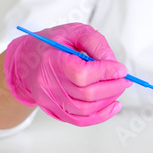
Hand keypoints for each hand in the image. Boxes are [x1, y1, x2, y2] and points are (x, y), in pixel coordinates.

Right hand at [4, 23, 131, 125]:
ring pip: (85, 110)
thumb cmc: (52, 44)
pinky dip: (100, 115)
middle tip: (125, 80)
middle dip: (112, 87)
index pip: (82, 74)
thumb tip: (114, 65)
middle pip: (86, 94)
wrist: (27, 60)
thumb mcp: (74, 32)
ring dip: (108, 100)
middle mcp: (48, 83)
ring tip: (118, 88)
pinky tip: (112, 106)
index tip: (121, 70)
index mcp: (51, 60)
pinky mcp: (54, 111)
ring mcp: (50, 100)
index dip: (105, 73)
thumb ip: (96, 44)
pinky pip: (80, 120)